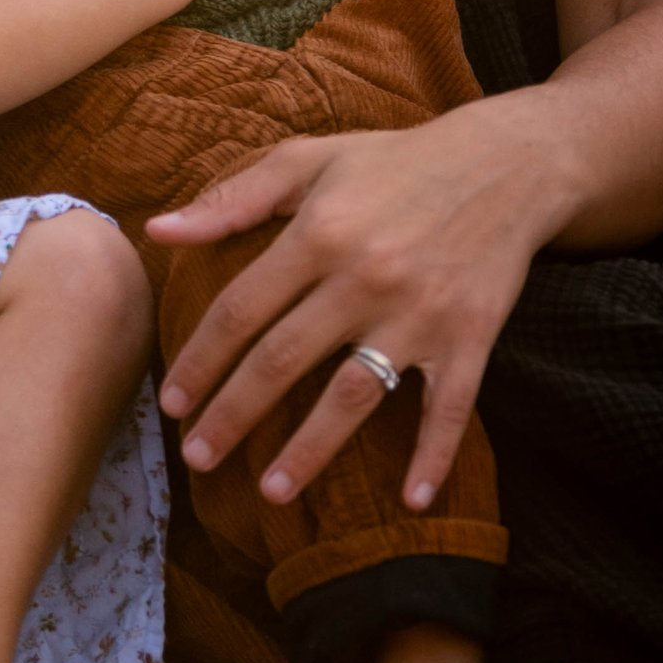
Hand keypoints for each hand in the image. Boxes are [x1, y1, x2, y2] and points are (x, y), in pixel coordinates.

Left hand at [148, 104, 552, 506]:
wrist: (506, 164)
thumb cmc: (393, 161)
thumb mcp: (308, 161)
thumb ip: (231, 199)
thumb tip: (156, 230)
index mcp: (317, 234)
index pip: (241, 310)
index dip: (201, 360)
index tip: (171, 402)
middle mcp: (364, 278)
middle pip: (284, 360)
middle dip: (234, 415)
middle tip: (197, 457)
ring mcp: (420, 314)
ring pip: (354, 396)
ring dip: (310, 449)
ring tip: (269, 493)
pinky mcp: (471, 337)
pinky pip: (450, 409)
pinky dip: (434, 456)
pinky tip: (412, 501)